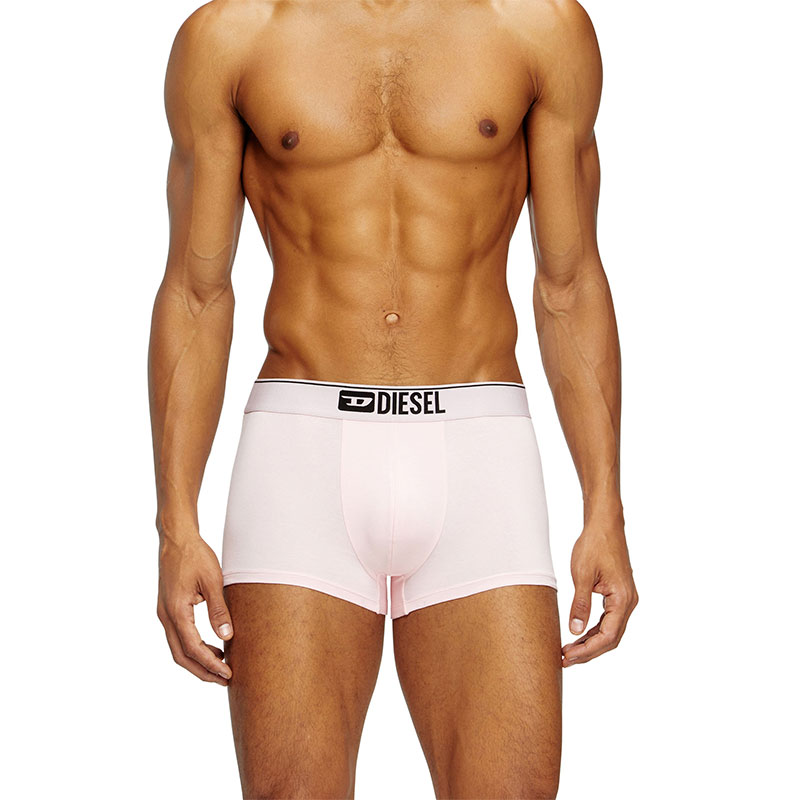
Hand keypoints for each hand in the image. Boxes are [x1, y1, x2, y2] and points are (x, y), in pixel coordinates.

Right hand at [157, 533, 233, 684]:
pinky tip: (211, 646)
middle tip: (225, 679)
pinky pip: (178, 636)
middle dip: (202, 671)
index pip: (193, 648)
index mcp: (176, 611)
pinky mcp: (168, 609)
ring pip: (178, 648)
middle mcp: (166, 616)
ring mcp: (164, 613)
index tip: (227, 674)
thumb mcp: (212, 581)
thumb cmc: (195, 556)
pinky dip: (193, 647)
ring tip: (221, 665)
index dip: (210, 664)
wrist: (176, 539)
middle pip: (181, 656)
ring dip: (197, 661)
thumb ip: (219, 610)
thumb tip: (227, 637)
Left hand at [562, 518, 637, 666]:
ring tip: (568, 651)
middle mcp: (629, 602)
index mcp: (623, 599)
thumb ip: (580, 604)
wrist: (605, 524)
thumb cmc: (594, 545)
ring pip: (610, 631)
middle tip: (564, 660)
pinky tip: (579, 635)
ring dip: (591, 643)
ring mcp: (625, 599)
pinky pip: (609, 620)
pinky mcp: (618, 595)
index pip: (607, 636)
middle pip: (611, 638)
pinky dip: (594, 630)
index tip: (568, 657)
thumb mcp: (582, 575)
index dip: (587, 651)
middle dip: (588, 652)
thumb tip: (575, 631)